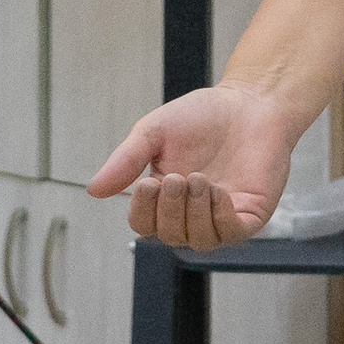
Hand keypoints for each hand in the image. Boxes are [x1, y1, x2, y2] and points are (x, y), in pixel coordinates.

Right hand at [86, 85, 302, 245]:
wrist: (247, 102)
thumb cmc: (200, 116)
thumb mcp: (153, 133)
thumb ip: (125, 161)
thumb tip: (93, 191)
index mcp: (164, 196)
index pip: (144, 224)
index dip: (142, 211)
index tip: (148, 183)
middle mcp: (191, 212)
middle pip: (169, 235)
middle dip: (169, 209)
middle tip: (177, 177)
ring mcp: (221, 215)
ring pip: (198, 240)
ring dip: (193, 212)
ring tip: (198, 179)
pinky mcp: (250, 214)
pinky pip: (230, 234)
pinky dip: (220, 217)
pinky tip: (218, 192)